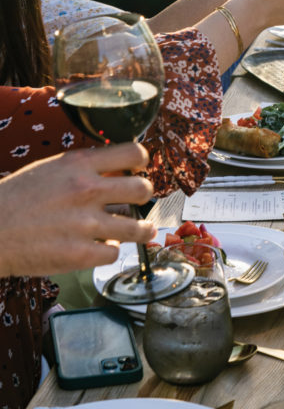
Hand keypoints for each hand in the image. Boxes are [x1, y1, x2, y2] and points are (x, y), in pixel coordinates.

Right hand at [0, 144, 155, 275]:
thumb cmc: (16, 199)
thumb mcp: (50, 169)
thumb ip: (84, 168)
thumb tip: (118, 171)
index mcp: (78, 165)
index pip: (133, 153)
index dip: (141, 161)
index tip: (138, 169)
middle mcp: (86, 191)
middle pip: (142, 189)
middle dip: (143, 196)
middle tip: (138, 202)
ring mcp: (84, 225)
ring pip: (138, 227)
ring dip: (141, 229)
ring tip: (143, 230)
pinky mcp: (79, 255)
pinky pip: (114, 253)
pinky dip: (109, 251)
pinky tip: (101, 247)